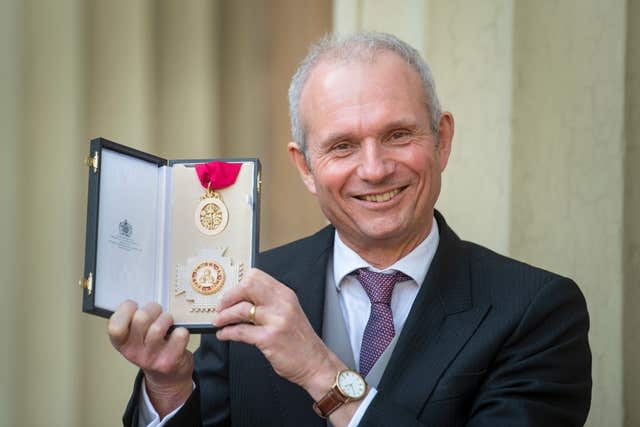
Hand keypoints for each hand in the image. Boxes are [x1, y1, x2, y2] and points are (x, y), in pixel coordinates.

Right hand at [108, 300, 193, 416]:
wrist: (167, 376)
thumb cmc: (152, 347)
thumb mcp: (136, 336)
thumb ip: (133, 319)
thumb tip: (141, 293)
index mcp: (121, 343)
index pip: (115, 325)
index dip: (126, 309)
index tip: (135, 306)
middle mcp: (133, 352)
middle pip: (141, 318)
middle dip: (153, 308)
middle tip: (157, 312)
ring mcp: (151, 358)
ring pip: (159, 326)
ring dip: (167, 318)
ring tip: (168, 321)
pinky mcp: (169, 361)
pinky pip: (179, 335)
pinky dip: (182, 331)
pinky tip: (178, 334)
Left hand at [213, 269, 344, 397]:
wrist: (316, 363)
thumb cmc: (300, 341)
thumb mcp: (289, 313)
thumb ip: (269, 303)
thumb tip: (241, 300)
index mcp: (285, 295)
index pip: (256, 276)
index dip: (238, 284)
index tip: (230, 295)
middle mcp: (282, 304)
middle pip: (247, 286)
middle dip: (228, 297)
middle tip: (221, 307)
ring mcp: (276, 320)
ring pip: (241, 309)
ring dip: (224, 316)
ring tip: (218, 322)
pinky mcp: (269, 339)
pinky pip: (240, 332)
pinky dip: (227, 333)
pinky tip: (224, 335)